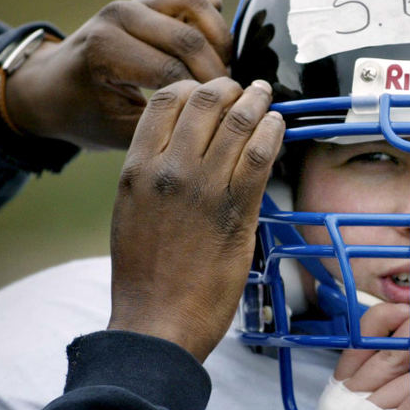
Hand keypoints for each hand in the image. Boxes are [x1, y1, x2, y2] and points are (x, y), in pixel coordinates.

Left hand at [6, 0, 232, 148]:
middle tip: (228, 97)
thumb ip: (166, 125)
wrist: (52, 86)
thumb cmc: (86, 115)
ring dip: (220, 39)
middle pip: (190, 38)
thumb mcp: (121, 134)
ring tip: (222, 70)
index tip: (220, 117)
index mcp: (106, 51)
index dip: (204, 97)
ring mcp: (134, 1)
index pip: (173, 71)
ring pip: (197, 4)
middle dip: (217, 72)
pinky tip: (212, 43)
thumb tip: (218, 120)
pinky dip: (211, 11)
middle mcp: (120, 16)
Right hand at [107, 77, 283, 360]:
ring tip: (266, 99)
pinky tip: (278, 126)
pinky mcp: (236, 209)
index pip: (165, 101)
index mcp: (137, 168)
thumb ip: (152, 176)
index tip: (209, 91)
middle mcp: (168, 170)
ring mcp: (203, 188)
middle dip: (229, 88)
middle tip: (245, 90)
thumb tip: (179, 150)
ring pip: (237, 122)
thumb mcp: (131, 213)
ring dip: (258, 103)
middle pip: (204, 101)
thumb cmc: (143, 276)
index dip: (193, 87)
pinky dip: (273, 133)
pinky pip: (260, 155)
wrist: (157, 322)